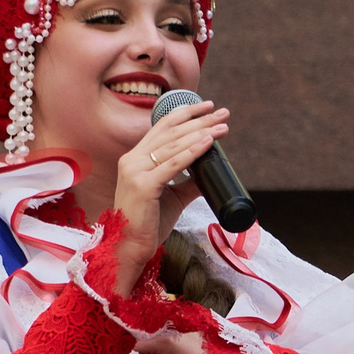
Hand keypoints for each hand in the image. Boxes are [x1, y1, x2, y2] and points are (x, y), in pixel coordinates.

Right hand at [109, 99, 230, 294]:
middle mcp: (132, 160)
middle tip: (222, 112)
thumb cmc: (149, 223)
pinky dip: (192, 151)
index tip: (206, 107)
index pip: (161, 128)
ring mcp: (135, 171)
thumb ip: (188, 182)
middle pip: (171, 133)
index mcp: (135, 159)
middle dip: (199, 120)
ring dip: (201, 132)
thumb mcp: (172, 197)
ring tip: (222, 126)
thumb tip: (208, 172)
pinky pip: (173, 165)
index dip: (184, 114)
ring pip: (173, 145)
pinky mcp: (143, 185)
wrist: (130, 246)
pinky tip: (207, 142)